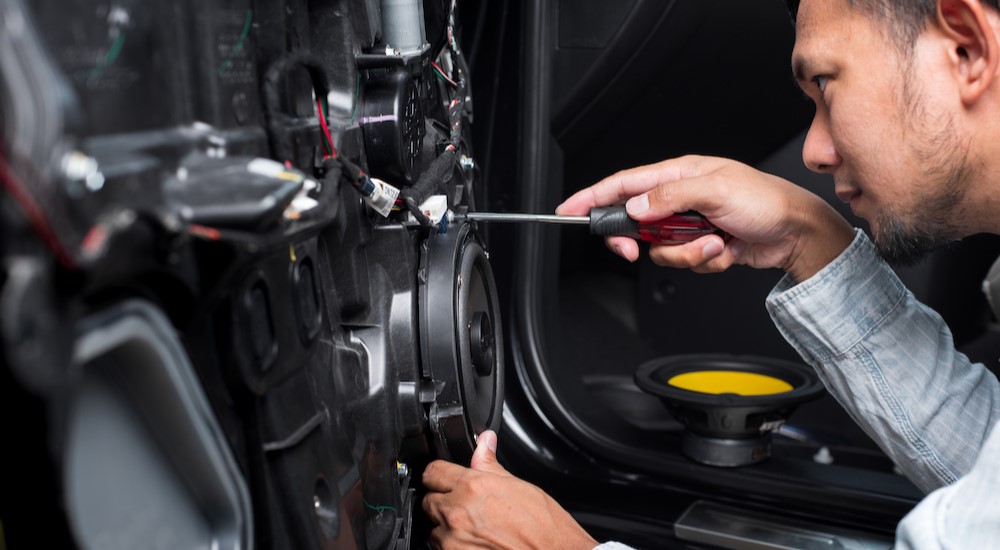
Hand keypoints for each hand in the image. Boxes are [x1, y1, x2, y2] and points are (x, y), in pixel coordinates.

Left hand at [422, 431, 597, 549]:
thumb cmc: (543, 527)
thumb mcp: (518, 486)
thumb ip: (489, 464)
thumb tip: (484, 441)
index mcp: (473, 486)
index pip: (433, 471)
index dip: (440, 474)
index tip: (445, 477)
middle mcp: (458, 512)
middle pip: (429, 500)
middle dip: (444, 501)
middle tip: (466, 506)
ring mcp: (453, 540)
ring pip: (433, 528)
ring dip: (446, 527)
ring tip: (473, 528)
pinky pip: (440, 549)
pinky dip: (452, 546)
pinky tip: (474, 542)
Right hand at [556, 155, 854, 281]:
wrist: (797, 233)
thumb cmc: (766, 201)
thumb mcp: (715, 190)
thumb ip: (669, 197)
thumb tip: (635, 208)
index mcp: (678, 174)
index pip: (623, 184)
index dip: (592, 197)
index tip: (570, 210)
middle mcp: (680, 198)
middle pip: (634, 223)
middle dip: (639, 240)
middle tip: (639, 248)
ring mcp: (690, 224)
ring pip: (660, 249)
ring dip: (686, 253)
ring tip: (714, 242)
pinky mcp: (701, 246)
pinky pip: (684, 262)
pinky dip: (704, 261)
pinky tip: (724, 248)